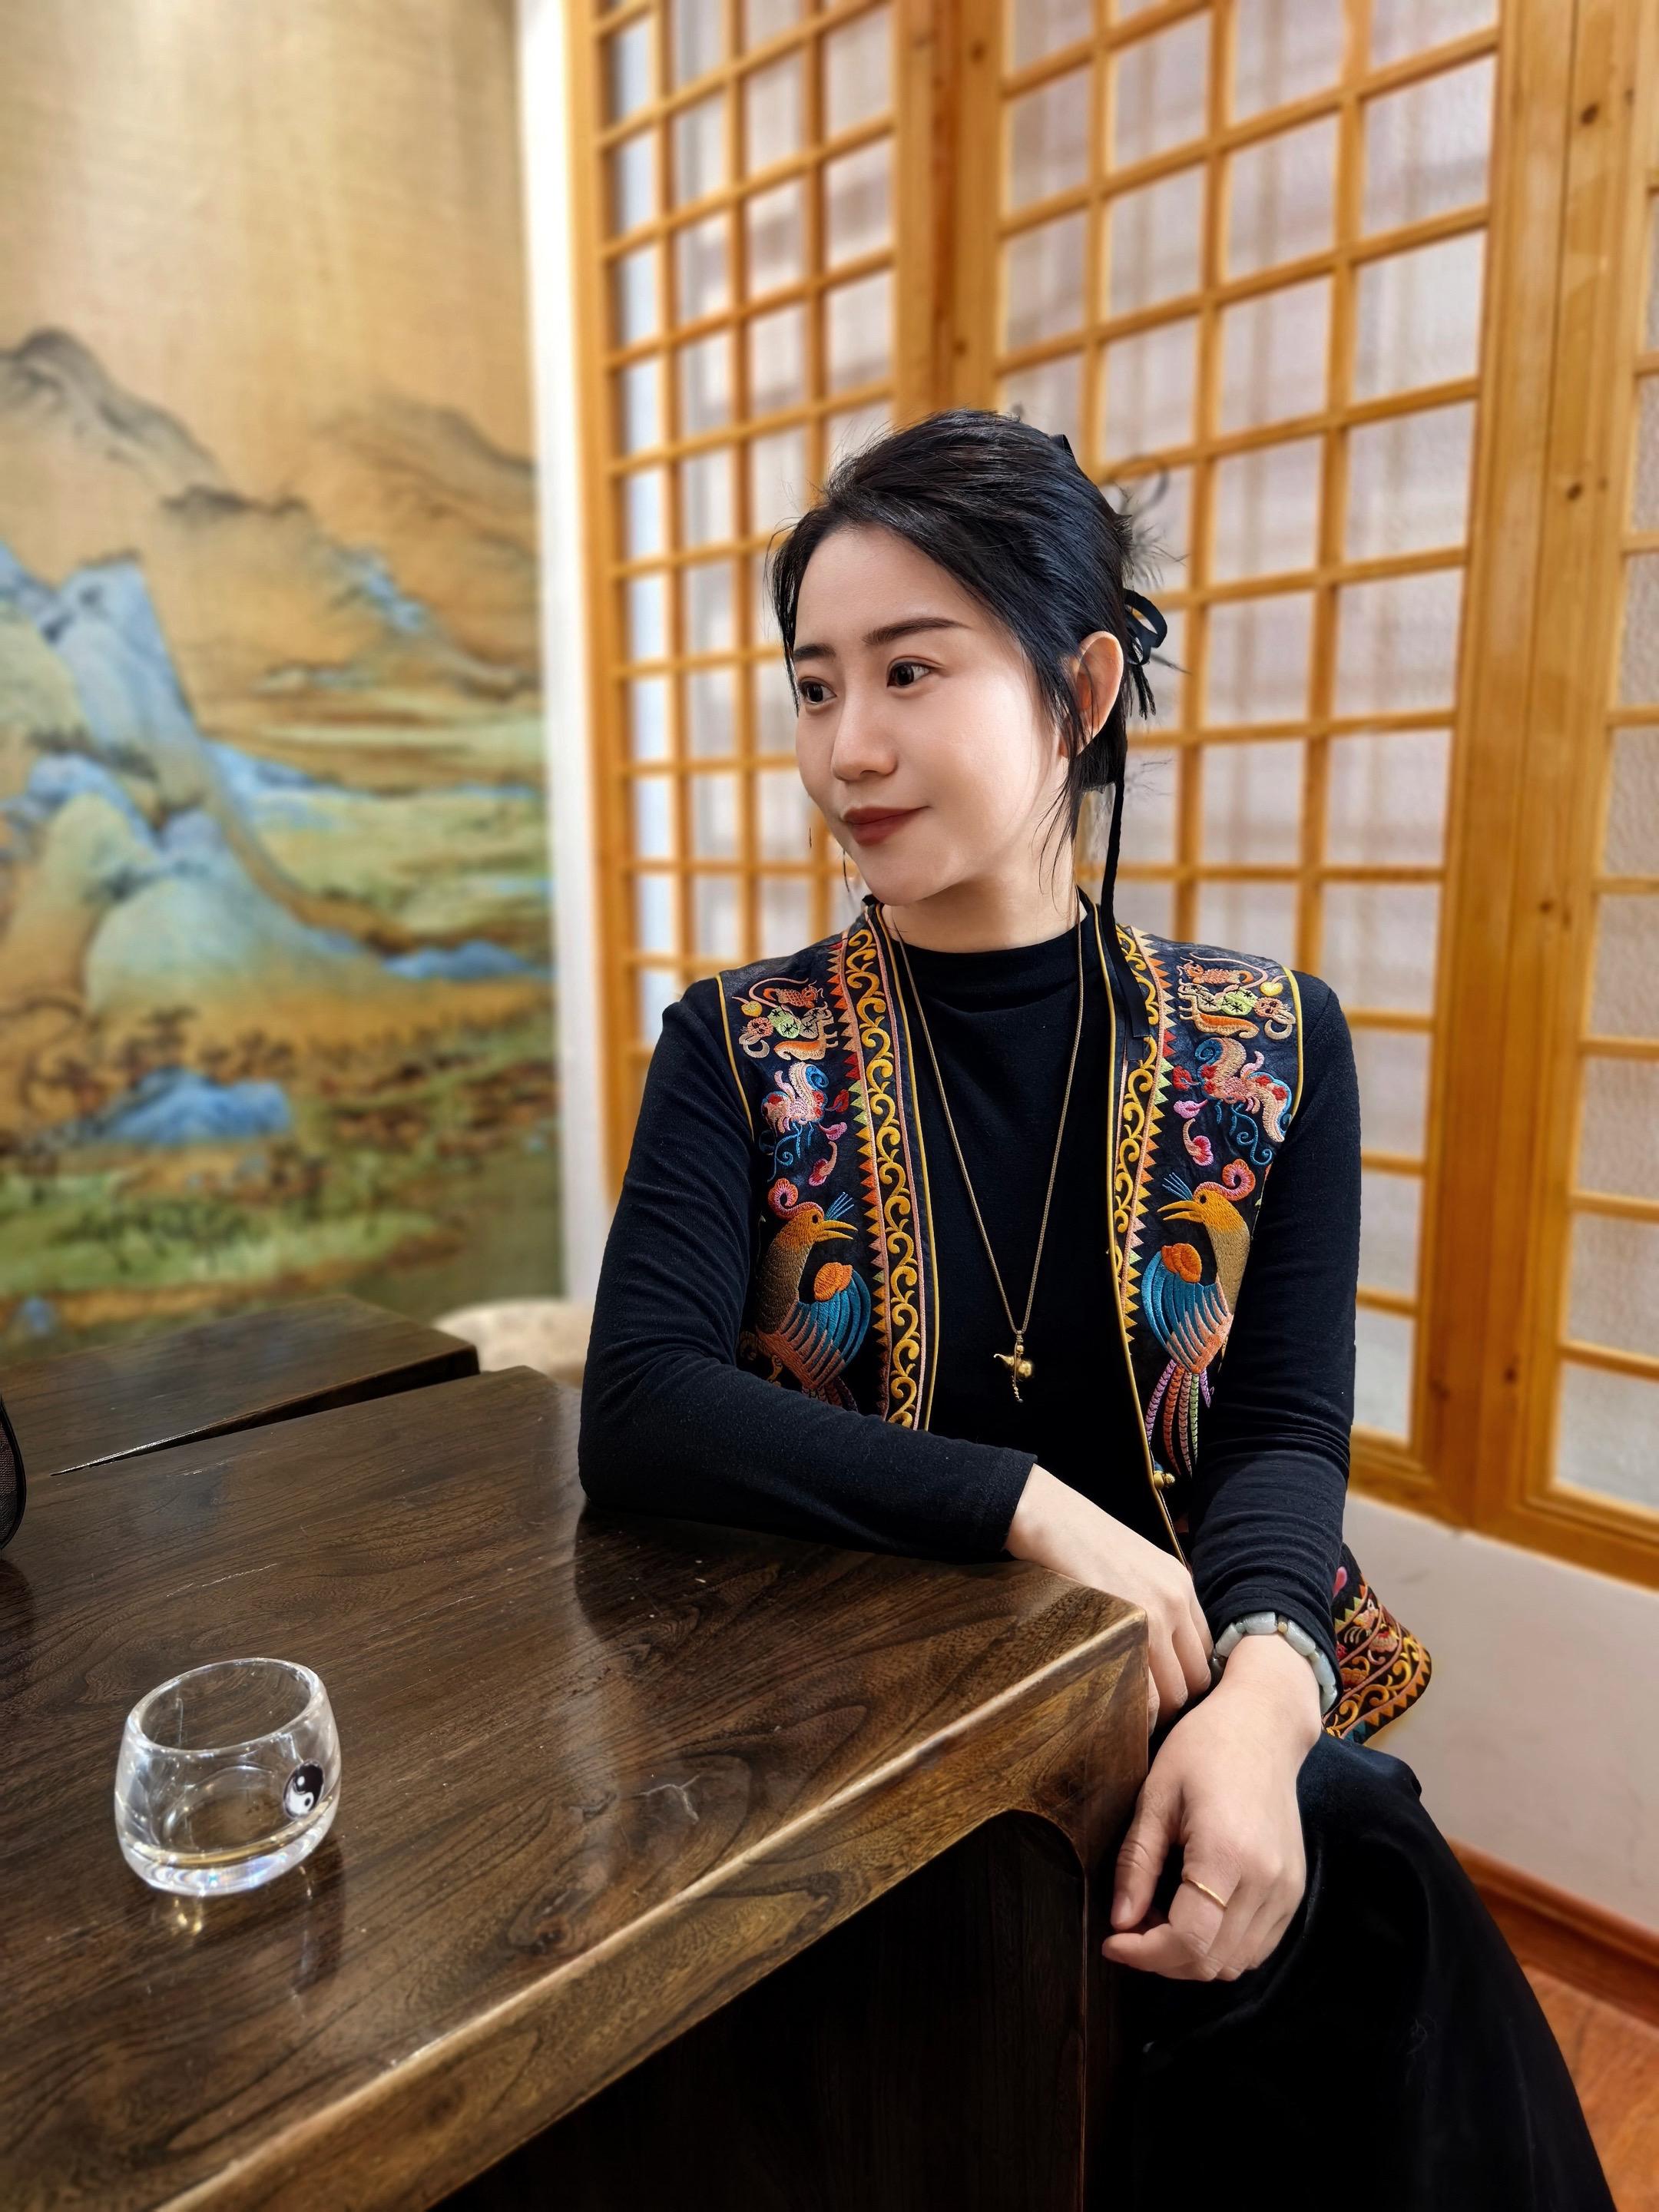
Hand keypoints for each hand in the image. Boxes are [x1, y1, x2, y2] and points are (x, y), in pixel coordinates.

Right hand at [1005, 1464, 1211, 1729]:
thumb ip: (1155, 1600)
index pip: (1204, 1653)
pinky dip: (1140, 1712)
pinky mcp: (1127, 1628)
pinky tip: (1121, 1715)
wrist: (1052, 1519)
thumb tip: (1158, 1648)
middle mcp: (1177, 1602)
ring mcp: (1154, 1615)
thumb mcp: (1136, 1565)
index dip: (1186, 1678)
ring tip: (1132, 1718)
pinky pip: (1148, 1692)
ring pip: (1175, 1692)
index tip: (1163, 1691)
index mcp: (1182, 1586)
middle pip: (1196, 1678)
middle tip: (1147, 1714)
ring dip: (1158, 1713)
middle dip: (1176, 1702)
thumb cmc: (1084, 1543)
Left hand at [1102, 1630, 1320, 1979]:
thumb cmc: (1203, 1749)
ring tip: (1160, 1915)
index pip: (1188, 1940)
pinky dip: (1221, 1947)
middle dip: (1162, 1959)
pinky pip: (1257, 1947)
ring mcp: (1287, 1890)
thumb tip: (1119, 1921)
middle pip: (1212, 1962)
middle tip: (1130, 1925)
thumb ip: (1137, 1863)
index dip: (1144, 1954)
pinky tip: (1194, 1914)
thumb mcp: (1155, 1795)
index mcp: (1227, 1854)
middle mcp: (1266, 1881)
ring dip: (1191, 1956)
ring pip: (1236, 1964)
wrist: (1263, 1726)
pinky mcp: (1294, 1891)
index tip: (1111, 1941)